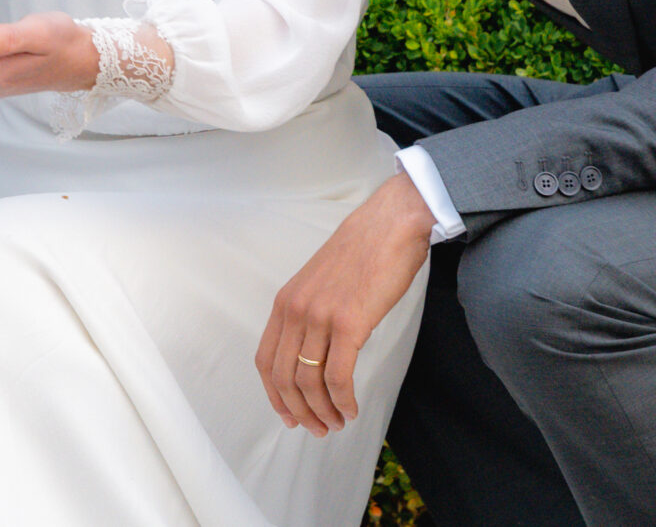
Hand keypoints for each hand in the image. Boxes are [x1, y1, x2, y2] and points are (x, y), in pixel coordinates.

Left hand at [258, 171, 434, 435]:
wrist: (390, 225)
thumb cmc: (363, 252)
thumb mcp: (321, 283)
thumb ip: (311, 314)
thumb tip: (315, 353)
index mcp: (285, 302)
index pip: (266, 361)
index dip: (274, 395)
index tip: (289, 416)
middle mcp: (295, 310)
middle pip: (283, 378)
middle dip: (298, 412)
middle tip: (318, 429)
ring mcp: (320, 316)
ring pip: (309, 382)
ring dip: (323, 411)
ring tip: (337, 423)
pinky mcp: (349, 323)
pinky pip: (338, 376)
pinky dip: (343, 400)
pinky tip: (352, 409)